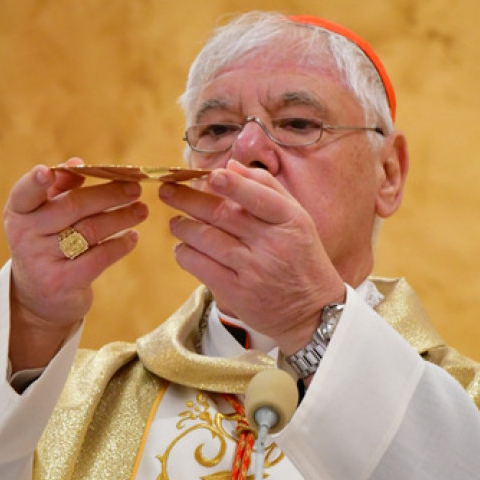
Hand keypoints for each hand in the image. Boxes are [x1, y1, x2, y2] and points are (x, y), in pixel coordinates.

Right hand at [4, 159, 148, 370]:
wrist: (38, 299)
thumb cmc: (46, 245)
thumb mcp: (43, 218)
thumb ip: (58, 189)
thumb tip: (78, 164)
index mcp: (18, 213)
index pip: (24, 193)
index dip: (35, 182)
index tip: (48, 171)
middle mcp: (26, 236)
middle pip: (72, 207)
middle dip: (109, 194)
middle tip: (135, 189)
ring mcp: (44, 261)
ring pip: (90, 230)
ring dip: (122, 218)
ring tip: (141, 210)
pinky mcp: (64, 282)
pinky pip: (99, 257)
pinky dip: (120, 245)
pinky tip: (133, 237)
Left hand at [158, 159, 344, 354]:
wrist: (312, 312)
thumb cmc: (301, 259)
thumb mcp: (297, 220)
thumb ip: (267, 189)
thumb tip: (232, 166)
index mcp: (290, 220)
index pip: (259, 196)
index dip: (233, 185)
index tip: (211, 175)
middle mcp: (272, 244)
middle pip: (223, 215)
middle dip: (189, 200)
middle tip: (168, 191)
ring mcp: (253, 270)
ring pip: (207, 240)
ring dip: (183, 227)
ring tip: (175, 223)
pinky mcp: (237, 293)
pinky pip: (201, 267)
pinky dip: (186, 254)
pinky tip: (182, 248)